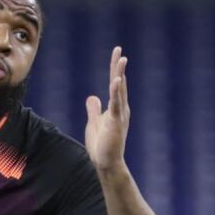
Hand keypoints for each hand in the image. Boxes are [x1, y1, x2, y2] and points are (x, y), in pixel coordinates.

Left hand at [84, 46, 129, 175]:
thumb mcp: (94, 122)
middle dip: (118, 67)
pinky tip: (116, 80)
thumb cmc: (102, 145)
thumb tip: (93, 96)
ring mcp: (120, 115)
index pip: (115, 84)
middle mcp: (121, 108)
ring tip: (121, 59)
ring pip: (120, 91)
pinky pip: (116, 104)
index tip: (117, 53)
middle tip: (119, 50)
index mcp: (116, 107)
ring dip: (120, 75)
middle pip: (119, 83)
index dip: (115, 69)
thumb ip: (94, 109)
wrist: (106, 163)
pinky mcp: (116, 123)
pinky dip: (116, 92)